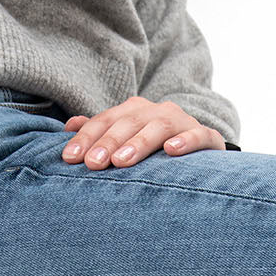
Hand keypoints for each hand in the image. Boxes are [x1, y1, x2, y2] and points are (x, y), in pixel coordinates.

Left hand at [60, 97, 225, 168]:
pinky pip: (198, 135)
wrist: (202, 152)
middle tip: (93, 164)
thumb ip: (100, 132)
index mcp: (134, 111)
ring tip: (122, 161)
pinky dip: (185, 142)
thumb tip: (68, 127)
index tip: (71, 158)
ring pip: (159, 127)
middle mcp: (156, 111)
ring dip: (139, 143)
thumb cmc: (156, 150)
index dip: (87, 138)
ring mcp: (182, 122)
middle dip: (108, 143)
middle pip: (129, 123)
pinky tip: (171, 151)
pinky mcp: (207, 137)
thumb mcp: (127, 140)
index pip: (106, 121)